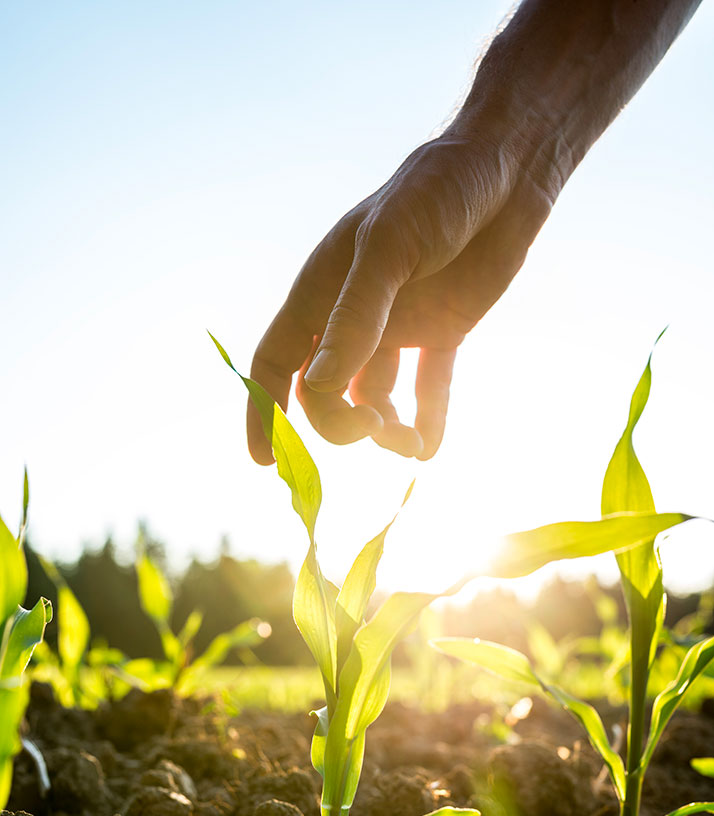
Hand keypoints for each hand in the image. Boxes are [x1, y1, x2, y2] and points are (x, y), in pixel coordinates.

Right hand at [249, 131, 555, 464]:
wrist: (507, 167)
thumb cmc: (436, 191)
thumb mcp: (389, 249)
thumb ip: (356, 318)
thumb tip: (320, 386)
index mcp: (323, 290)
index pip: (277, 361)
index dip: (264, 409)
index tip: (265, 460)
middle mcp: (353, 315)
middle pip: (326, 391)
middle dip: (341, 422)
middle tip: (374, 430)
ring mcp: (398, 325)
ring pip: (375, 396)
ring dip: (386, 429)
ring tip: (411, 445)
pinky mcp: (443, 330)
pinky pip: (428, 387)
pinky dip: (429, 420)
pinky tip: (431, 448)